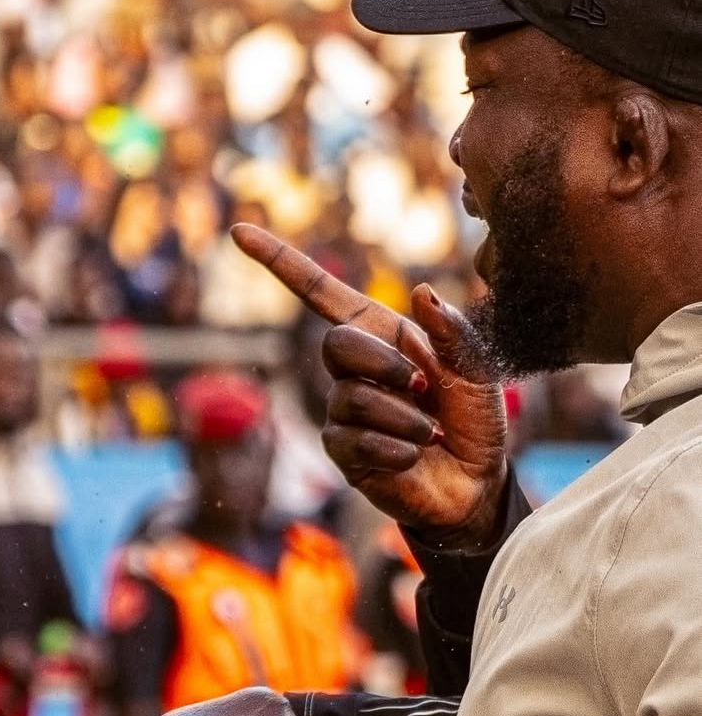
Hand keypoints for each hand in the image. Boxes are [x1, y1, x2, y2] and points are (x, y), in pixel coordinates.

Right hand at [232, 224, 507, 547]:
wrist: (474, 483)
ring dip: (405, 419)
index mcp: (381, 333)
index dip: (280, 262)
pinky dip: (396, 448)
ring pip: (353, 399)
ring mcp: (342, 409)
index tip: (239, 232)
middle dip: (384, 365)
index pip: (321, 292)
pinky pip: (355, 440)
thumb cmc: (474, 418)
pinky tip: (413, 456)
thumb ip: (453, 332)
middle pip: (335, 345)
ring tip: (430, 434)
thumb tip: (421, 292)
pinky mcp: (341, 450)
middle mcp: (354, 368)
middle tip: (423, 388)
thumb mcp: (477, 369)